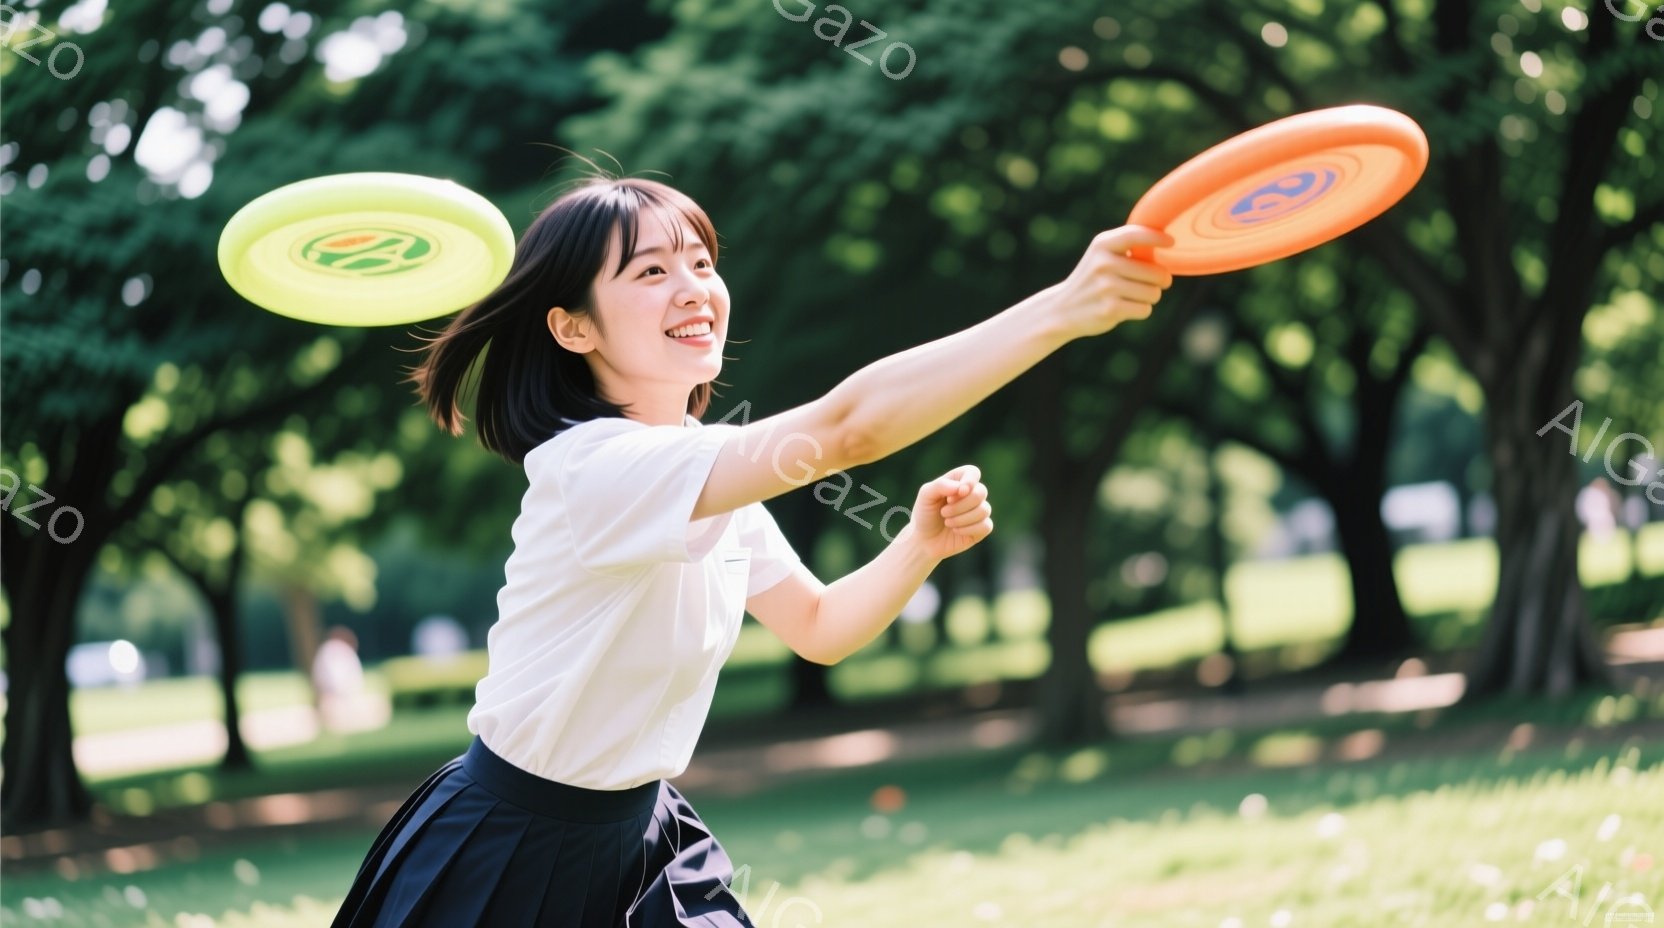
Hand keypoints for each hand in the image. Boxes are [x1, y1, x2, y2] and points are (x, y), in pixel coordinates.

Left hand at [907, 464, 992, 560]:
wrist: (924, 539)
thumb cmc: (925, 514)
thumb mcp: (926, 495)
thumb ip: (940, 485)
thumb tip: (961, 488)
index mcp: (959, 481)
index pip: (973, 472)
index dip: (969, 481)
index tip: (959, 492)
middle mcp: (972, 494)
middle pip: (981, 492)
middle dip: (960, 505)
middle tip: (943, 512)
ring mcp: (978, 511)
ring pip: (984, 510)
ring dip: (962, 518)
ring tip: (947, 522)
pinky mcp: (982, 528)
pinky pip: (986, 526)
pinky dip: (968, 529)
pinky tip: (956, 530)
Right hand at [1044, 225, 1174, 339]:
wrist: (1062, 309)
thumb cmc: (1093, 279)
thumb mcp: (1102, 255)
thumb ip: (1127, 245)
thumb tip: (1169, 242)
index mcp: (1102, 245)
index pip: (1136, 235)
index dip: (1157, 237)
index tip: (1171, 242)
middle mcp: (1104, 263)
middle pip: (1156, 272)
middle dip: (1159, 281)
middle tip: (1148, 283)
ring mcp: (1106, 286)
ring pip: (1153, 293)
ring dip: (1149, 297)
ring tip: (1130, 296)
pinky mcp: (1110, 308)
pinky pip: (1145, 309)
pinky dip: (1140, 310)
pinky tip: (1124, 308)